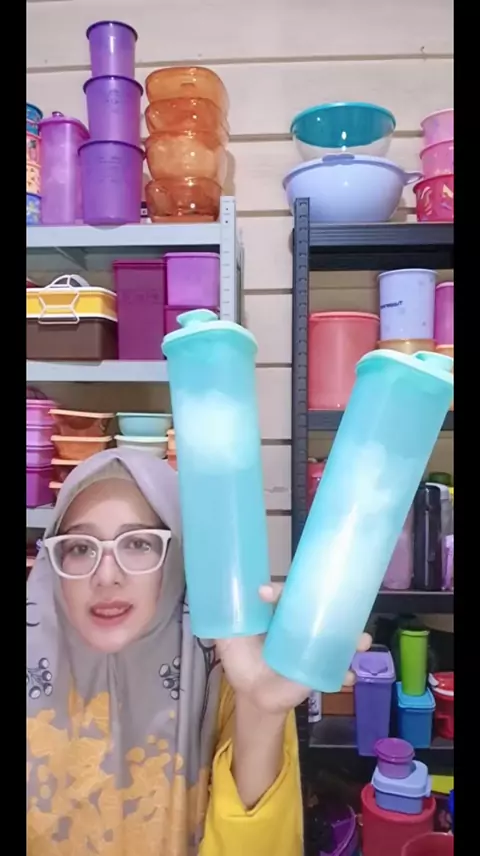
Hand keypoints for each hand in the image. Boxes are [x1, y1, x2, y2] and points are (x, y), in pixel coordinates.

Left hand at [216, 583, 371, 715]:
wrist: (252, 696)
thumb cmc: (242, 661)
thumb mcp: (230, 640)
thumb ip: (224, 622)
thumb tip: (214, 600)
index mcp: (282, 616)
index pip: (287, 595)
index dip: (280, 590)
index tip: (266, 593)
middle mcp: (302, 627)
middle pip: (325, 612)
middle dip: (339, 608)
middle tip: (343, 605)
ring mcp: (313, 649)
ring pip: (340, 638)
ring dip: (355, 638)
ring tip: (361, 641)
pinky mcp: (319, 672)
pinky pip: (338, 670)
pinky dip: (346, 672)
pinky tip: (348, 674)